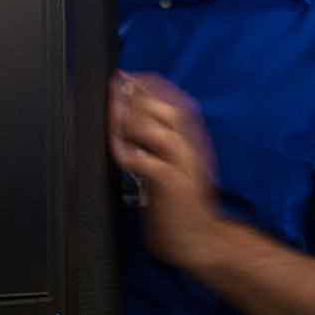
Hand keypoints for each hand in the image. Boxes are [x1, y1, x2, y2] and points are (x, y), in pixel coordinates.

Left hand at [108, 71, 224, 270]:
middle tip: (114, 90)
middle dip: (136, 96)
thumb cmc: (183, 203)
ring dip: (130, 120)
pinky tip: (118, 150)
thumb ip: (163, 140)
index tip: (127, 76)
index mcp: (195, 140)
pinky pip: (143, 160)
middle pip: (167, 108)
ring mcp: (183, 164)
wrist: (200, 238)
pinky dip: (126, 151)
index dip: (151, 84)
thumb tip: (136, 113)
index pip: (177, 100)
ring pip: (156, 128)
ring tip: (114, 119)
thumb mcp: (179, 164)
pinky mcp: (170, 183)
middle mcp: (192, 147)